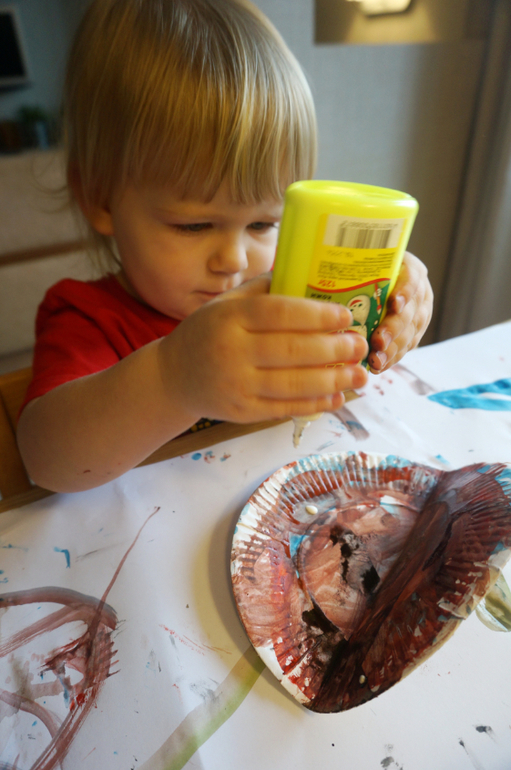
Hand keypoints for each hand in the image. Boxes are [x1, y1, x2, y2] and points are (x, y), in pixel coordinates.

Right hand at [158, 274, 368, 423]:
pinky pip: (285, 408)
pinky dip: (315, 404)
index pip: (279, 314)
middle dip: (334, 349)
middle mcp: (231, 352)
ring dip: (334, 379)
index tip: (346, 315)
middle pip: (293, 351)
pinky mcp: (242, 412)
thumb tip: (311, 275)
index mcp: (229, 318)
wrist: (174, 377)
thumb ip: (263, 291)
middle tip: (360, 345)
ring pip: (294, 384)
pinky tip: (337, 396)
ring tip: (360, 374)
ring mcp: (236, 385)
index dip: (317, 315)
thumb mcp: (226, 304)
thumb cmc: (209, 333)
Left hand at [367, 252, 432, 373]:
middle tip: (378, 341)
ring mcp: (420, 315)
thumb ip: (355, 273)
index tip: (394, 304)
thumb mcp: (365, 266)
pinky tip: (378, 366)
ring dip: (392, 349)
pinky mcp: (414, 334)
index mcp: (411, 271)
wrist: (381, 280)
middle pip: (411, 312)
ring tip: (376, 360)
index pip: (412, 279)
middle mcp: (419, 294)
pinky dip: (391, 358)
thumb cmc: (366, 272)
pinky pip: (406, 348)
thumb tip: (328, 281)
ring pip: (410, 334)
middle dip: (394, 329)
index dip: (405, 292)